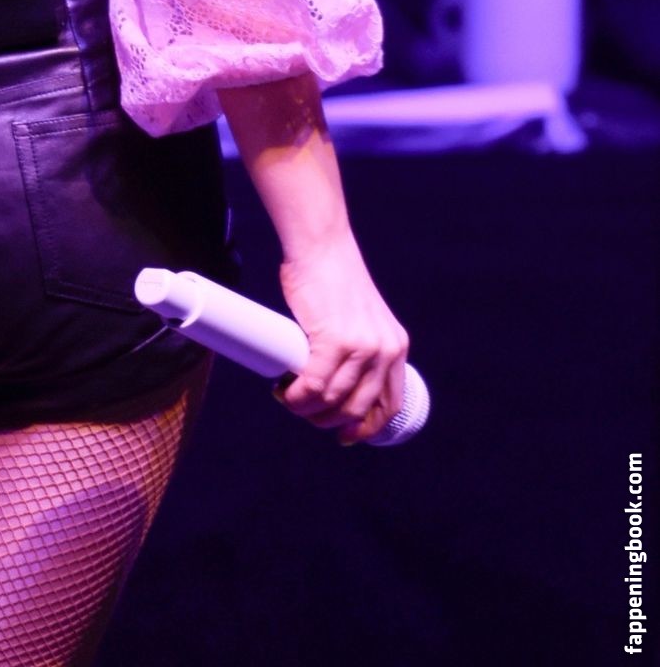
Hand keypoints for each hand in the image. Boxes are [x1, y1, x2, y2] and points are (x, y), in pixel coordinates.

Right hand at [274, 232, 410, 446]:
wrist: (321, 246)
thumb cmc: (331, 277)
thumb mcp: (361, 316)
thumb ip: (358, 345)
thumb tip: (333, 381)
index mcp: (395, 346)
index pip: (390, 403)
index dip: (367, 427)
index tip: (346, 435)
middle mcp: (384, 350)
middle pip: (357, 407)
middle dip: (328, 420)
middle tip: (305, 412)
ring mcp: (361, 347)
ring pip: (333, 400)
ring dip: (308, 410)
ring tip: (290, 400)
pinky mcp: (334, 340)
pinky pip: (315, 385)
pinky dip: (298, 397)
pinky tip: (286, 394)